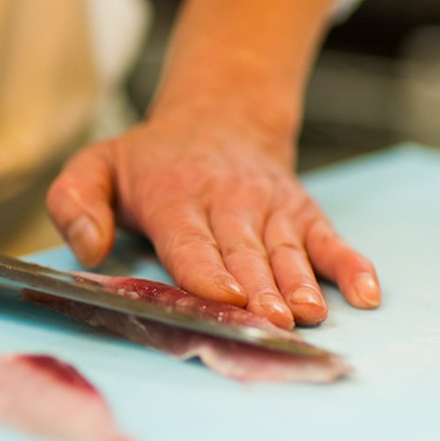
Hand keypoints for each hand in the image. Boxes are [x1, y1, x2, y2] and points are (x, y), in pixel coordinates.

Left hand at [45, 0, 380, 327]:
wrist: (218, 116)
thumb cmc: (149, 160)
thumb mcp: (94, 167)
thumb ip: (74, 204)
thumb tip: (88, 250)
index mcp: (173, 198)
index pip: (190, 242)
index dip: (208, 272)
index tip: (225, 297)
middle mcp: (226, 201)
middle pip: (244, 254)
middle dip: (258, 290)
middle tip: (270, 323)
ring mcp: (268, 207)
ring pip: (286, 250)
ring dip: (300, 284)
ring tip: (308, 316)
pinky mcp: (299, 211)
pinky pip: (327, 238)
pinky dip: (349, 263)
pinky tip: (365, 292)